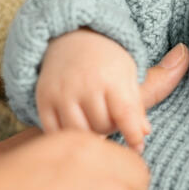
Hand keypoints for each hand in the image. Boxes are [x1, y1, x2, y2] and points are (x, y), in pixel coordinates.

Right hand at [37, 31, 188, 150]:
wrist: (70, 41)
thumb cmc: (107, 63)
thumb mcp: (130, 75)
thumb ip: (139, 104)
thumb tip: (144, 133)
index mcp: (110, 77)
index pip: (124, 113)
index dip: (133, 134)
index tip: (138, 148)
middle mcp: (84, 84)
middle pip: (103, 127)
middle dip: (112, 127)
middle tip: (112, 117)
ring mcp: (61, 93)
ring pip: (80, 133)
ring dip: (92, 133)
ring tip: (96, 120)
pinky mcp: (44, 101)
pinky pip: (57, 132)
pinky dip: (69, 135)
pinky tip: (78, 124)